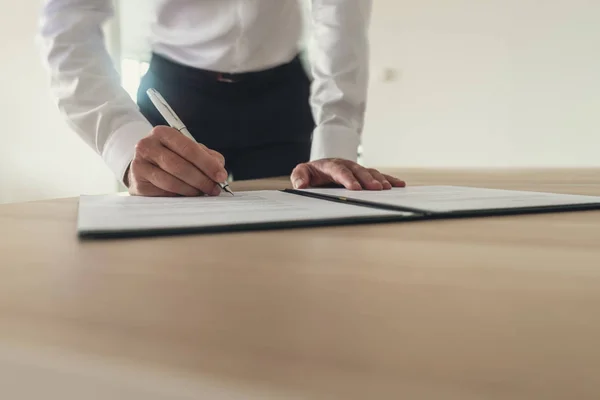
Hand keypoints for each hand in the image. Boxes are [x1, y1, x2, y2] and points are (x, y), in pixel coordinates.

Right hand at [126, 126, 227, 196]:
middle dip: (201, 179)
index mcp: (163, 133)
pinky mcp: (138, 184)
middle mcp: (147, 146)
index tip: (221, 176)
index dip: (207, 164)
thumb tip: (219, 169)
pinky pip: (163, 193)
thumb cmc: (171, 156)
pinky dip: (179, 196)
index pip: (189, 148)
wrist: (144, 165)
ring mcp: (139, 165)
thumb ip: (207, 156)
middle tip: (214, 188)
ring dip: (191, 190)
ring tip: (202, 192)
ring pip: (171, 182)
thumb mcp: (188, 150)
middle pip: (179, 166)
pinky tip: (186, 196)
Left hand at [290, 158, 405, 189]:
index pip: (339, 170)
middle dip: (367, 179)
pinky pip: (378, 175)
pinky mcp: (363, 174)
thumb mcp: (301, 172)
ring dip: (379, 179)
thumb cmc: (311, 172)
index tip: (355, 188)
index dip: (347, 179)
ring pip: (369, 171)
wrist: (320, 167)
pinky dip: (388, 179)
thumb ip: (299, 177)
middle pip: (358, 170)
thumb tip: (301, 185)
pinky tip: (399, 184)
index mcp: (330, 165)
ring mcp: (356, 168)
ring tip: (388, 188)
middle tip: (376, 188)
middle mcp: (345, 164)